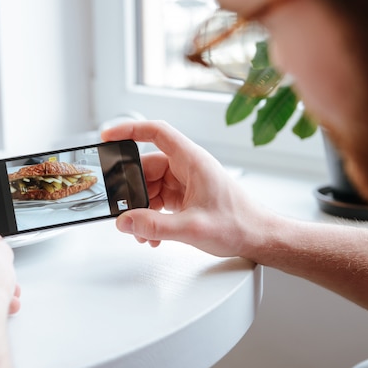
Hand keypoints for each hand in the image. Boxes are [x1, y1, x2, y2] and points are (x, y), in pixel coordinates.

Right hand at [101, 120, 267, 257]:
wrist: (258, 238)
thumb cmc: (239, 224)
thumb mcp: (192, 228)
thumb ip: (155, 225)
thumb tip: (125, 221)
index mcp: (192, 161)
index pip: (157, 133)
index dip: (130, 130)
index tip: (108, 136)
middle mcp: (187, 167)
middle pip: (146, 167)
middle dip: (133, 191)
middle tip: (124, 210)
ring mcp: (185, 182)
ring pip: (151, 187)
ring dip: (142, 209)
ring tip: (142, 232)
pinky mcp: (185, 197)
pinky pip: (159, 200)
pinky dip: (152, 216)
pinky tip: (152, 234)